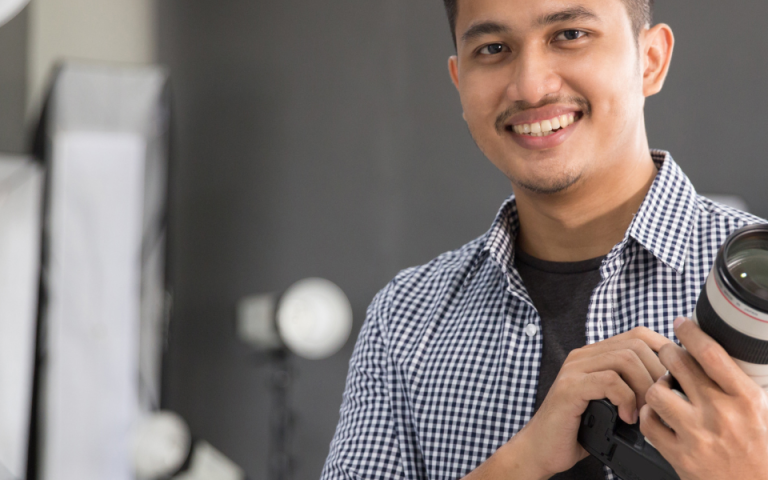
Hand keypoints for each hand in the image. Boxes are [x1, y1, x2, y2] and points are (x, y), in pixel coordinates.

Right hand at [514, 326, 671, 477]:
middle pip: (636, 344)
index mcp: (595, 355)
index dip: (663, 351)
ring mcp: (574, 369)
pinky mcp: (569, 387)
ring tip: (645, 412)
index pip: (638, 334)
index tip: (675, 378)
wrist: (542, 449)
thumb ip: (631, 386)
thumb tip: (672, 384)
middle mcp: (584, 356)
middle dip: (657, 373)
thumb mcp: (612, 403)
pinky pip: (609, 380)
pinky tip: (627, 418)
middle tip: (662, 402)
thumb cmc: (580, 430)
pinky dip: (626, 400)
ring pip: (625, 358)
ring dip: (644, 387)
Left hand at [640, 317, 767, 479]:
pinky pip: (649, 422)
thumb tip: (717, 352)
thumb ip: (741, 382)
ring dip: (657, 385)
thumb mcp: (764, 410)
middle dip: (668, 352)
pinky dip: (649, 415)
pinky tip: (659, 415)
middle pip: (677, 364)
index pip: (712, 354)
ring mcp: (698, 436)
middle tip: (669, 355)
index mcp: (745, 399)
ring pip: (656, 391)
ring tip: (665, 389)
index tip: (682, 323)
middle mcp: (720, 414)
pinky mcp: (680, 456)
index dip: (692, 332)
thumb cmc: (762, 450)